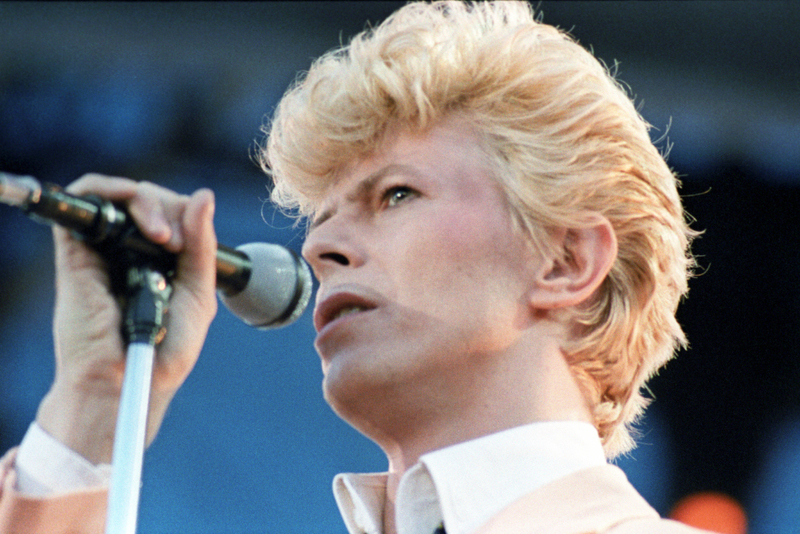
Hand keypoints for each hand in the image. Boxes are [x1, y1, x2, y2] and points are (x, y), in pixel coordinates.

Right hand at [36, 174, 218, 463]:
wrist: (128, 379)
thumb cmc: (164, 350)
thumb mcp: (197, 292)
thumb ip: (202, 246)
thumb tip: (204, 195)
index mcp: (162, 262)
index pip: (176, 213)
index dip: (187, 214)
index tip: (190, 245)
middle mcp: (132, 252)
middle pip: (151, 200)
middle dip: (170, 209)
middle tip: (174, 244)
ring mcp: (104, 250)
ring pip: (123, 195)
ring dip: (147, 201)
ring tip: (161, 236)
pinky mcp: (77, 252)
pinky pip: (85, 200)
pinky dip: (106, 188)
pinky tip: (130, 207)